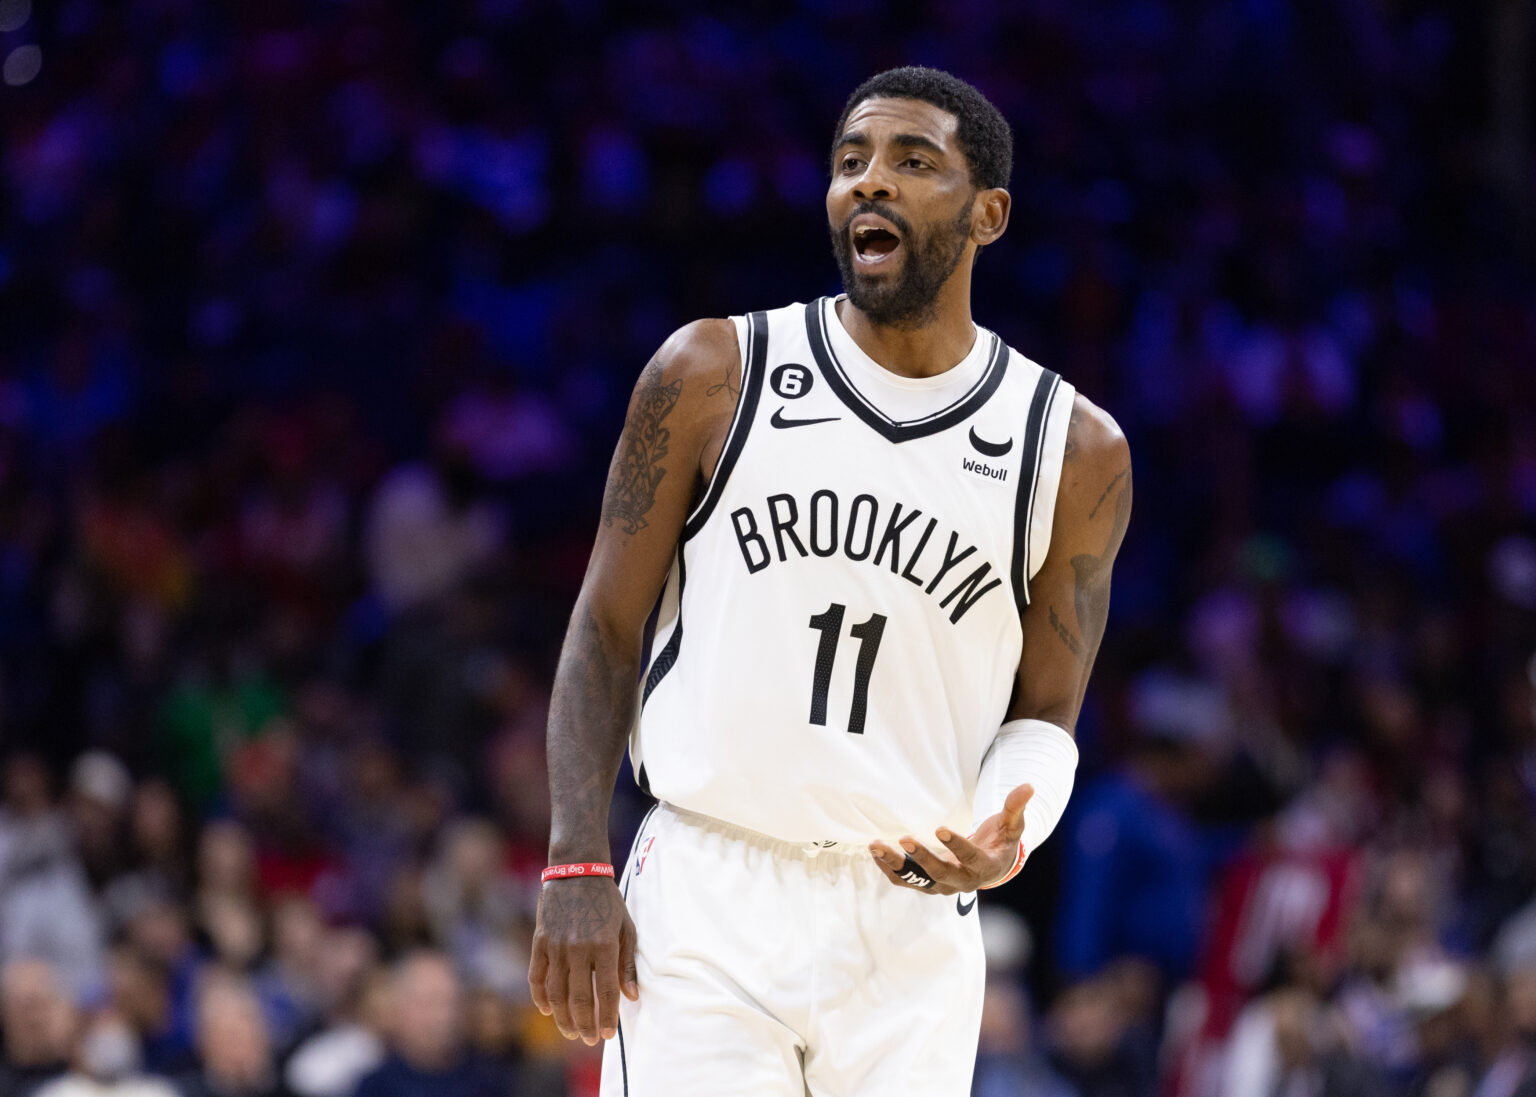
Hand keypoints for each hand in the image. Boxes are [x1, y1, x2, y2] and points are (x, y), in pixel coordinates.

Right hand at [528, 877, 638, 1043]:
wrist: (577, 871)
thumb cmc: (607, 901)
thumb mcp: (626, 927)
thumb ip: (627, 964)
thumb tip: (632, 996)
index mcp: (604, 945)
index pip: (606, 992)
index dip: (607, 1017)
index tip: (607, 1034)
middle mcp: (578, 948)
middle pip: (579, 998)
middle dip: (585, 1024)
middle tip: (589, 1039)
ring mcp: (556, 946)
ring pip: (556, 993)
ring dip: (563, 1017)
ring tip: (571, 1031)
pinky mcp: (540, 941)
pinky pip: (537, 976)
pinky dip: (540, 997)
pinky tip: (547, 1010)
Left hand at [869, 784, 1033, 893]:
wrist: (989, 868)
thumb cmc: (1000, 842)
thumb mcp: (1011, 825)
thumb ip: (1015, 807)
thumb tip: (1029, 785)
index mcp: (984, 867)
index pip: (969, 858)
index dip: (956, 844)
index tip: (940, 828)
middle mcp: (961, 882)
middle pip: (939, 874)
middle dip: (921, 858)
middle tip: (904, 838)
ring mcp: (941, 885)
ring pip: (915, 879)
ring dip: (895, 864)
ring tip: (875, 845)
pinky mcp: (926, 884)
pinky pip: (904, 880)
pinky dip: (889, 868)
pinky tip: (875, 851)